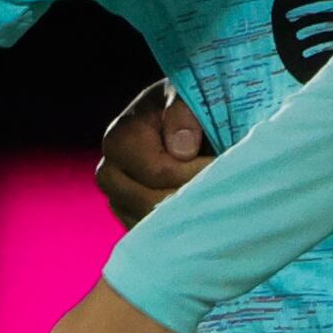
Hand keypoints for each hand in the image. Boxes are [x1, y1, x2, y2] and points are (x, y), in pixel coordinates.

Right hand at [95, 80, 209, 224]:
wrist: (189, 123)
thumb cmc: (190, 106)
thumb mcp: (189, 95)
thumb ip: (184, 111)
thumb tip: (182, 148)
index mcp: (120, 138)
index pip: (157, 172)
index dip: (193, 173)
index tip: (221, 164)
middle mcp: (110, 172)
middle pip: (147, 203)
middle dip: (190, 196)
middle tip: (222, 186)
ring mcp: (119, 200)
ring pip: (149, 225)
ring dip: (186, 214)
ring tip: (213, 197)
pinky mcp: (132, 220)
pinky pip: (153, 237)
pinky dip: (179, 229)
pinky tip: (202, 212)